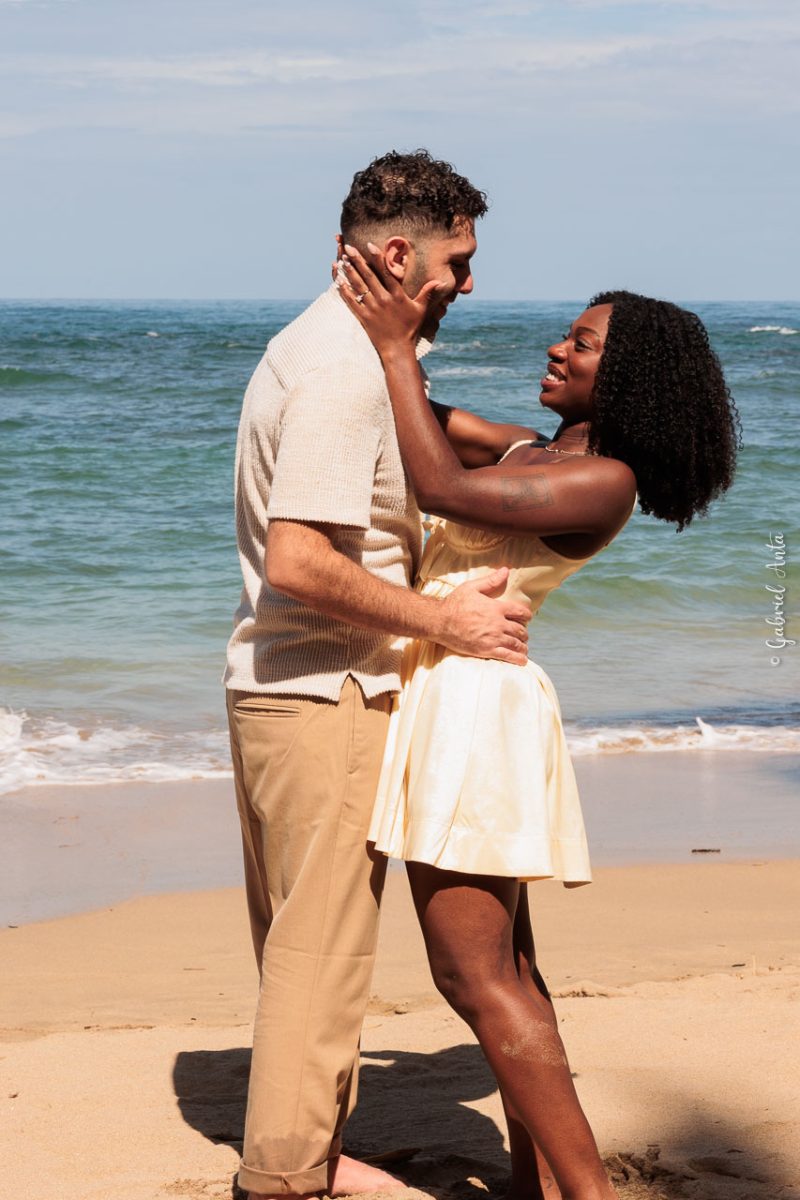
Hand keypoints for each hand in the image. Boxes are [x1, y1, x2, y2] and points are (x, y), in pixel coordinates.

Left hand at [338, 242, 446, 356]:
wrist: (398, 349)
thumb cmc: (410, 329)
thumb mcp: (420, 310)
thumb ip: (427, 293)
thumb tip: (439, 281)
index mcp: (397, 295)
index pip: (386, 272)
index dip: (377, 258)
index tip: (369, 245)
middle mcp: (383, 300)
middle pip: (368, 276)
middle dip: (358, 261)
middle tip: (349, 248)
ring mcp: (372, 309)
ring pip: (359, 287)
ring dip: (349, 272)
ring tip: (342, 260)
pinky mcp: (364, 318)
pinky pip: (352, 302)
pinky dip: (344, 291)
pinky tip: (338, 282)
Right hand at [437, 568, 530, 664]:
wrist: (440, 621)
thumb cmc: (454, 603)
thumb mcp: (472, 587)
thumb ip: (491, 581)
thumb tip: (506, 570)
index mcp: (496, 607)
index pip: (521, 612)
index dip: (526, 616)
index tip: (526, 619)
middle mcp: (498, 623)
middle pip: (520, 630)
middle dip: (524, 632)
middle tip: (522, 635)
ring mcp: (493, 638)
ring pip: (516, 643)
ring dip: (523, 646)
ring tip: (523, 648)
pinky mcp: (487, 650)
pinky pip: (508, 656)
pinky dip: (518, 658)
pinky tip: (522, 660)